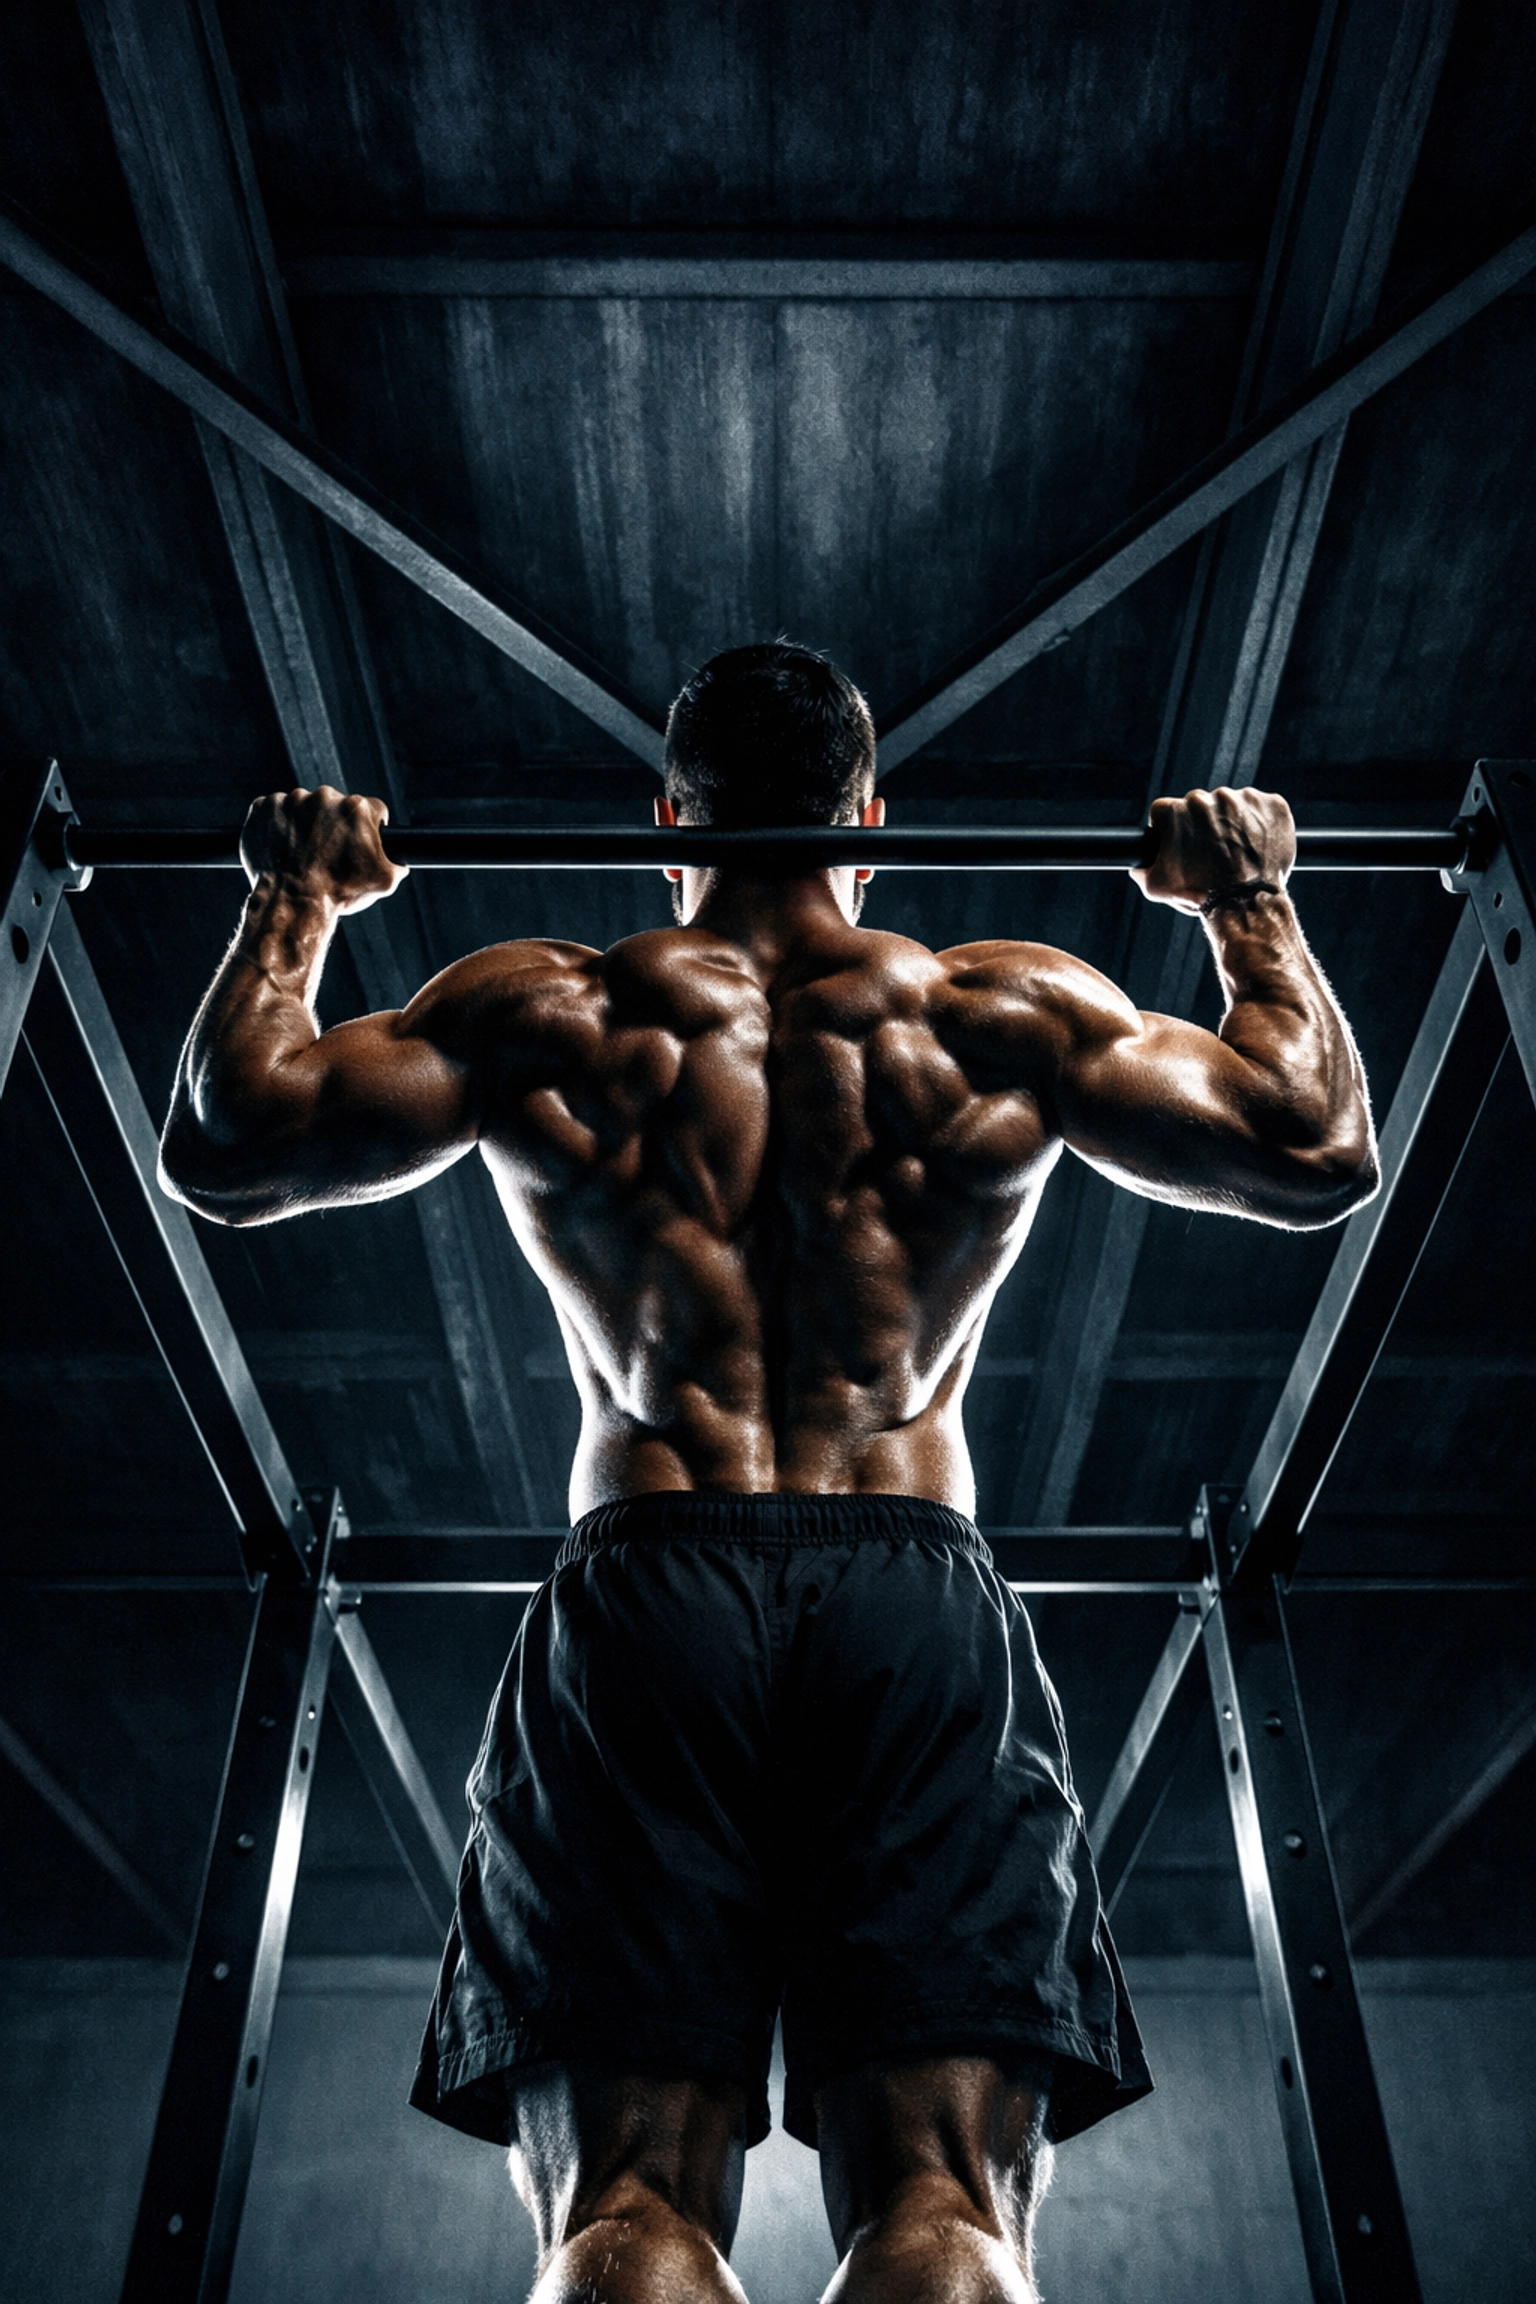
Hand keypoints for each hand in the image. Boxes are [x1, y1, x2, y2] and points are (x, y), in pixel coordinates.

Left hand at [240, 786, 406, 913]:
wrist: (292, 904)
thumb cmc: (339, 893)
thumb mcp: (385, 882)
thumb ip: (398, 863)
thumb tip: (400, 860)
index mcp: (357, 807)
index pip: (370, 810)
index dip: (367, 830)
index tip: (356, 845)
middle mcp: (324, 796)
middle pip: (334, 806)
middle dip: (333, 826)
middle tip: (326, 854)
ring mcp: (290, 799)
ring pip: (302, 807)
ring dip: (304, 825)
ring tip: (301, 854)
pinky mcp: (263, 807)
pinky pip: (273, 810)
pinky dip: (276, 826)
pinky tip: (282, 849)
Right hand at [1132, 786, 1294, 915]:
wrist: (1246, 903)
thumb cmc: (1201, 895)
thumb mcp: (1157, 887)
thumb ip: (1142, 869)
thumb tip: (1138, 864)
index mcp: (1175, 810)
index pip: (1166, 811)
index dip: (1172, 830)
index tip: (1183, 845)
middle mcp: (1207, 797)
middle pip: (1201, 806)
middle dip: (1205, 826)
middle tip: (1213, 853)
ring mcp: (1243, 798)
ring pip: (1234, 805)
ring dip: (1234, 824)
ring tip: (1238, 853)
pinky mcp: (1273, 804)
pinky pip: (1264, 808)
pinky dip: (1262, 823)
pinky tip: (1257, 846)